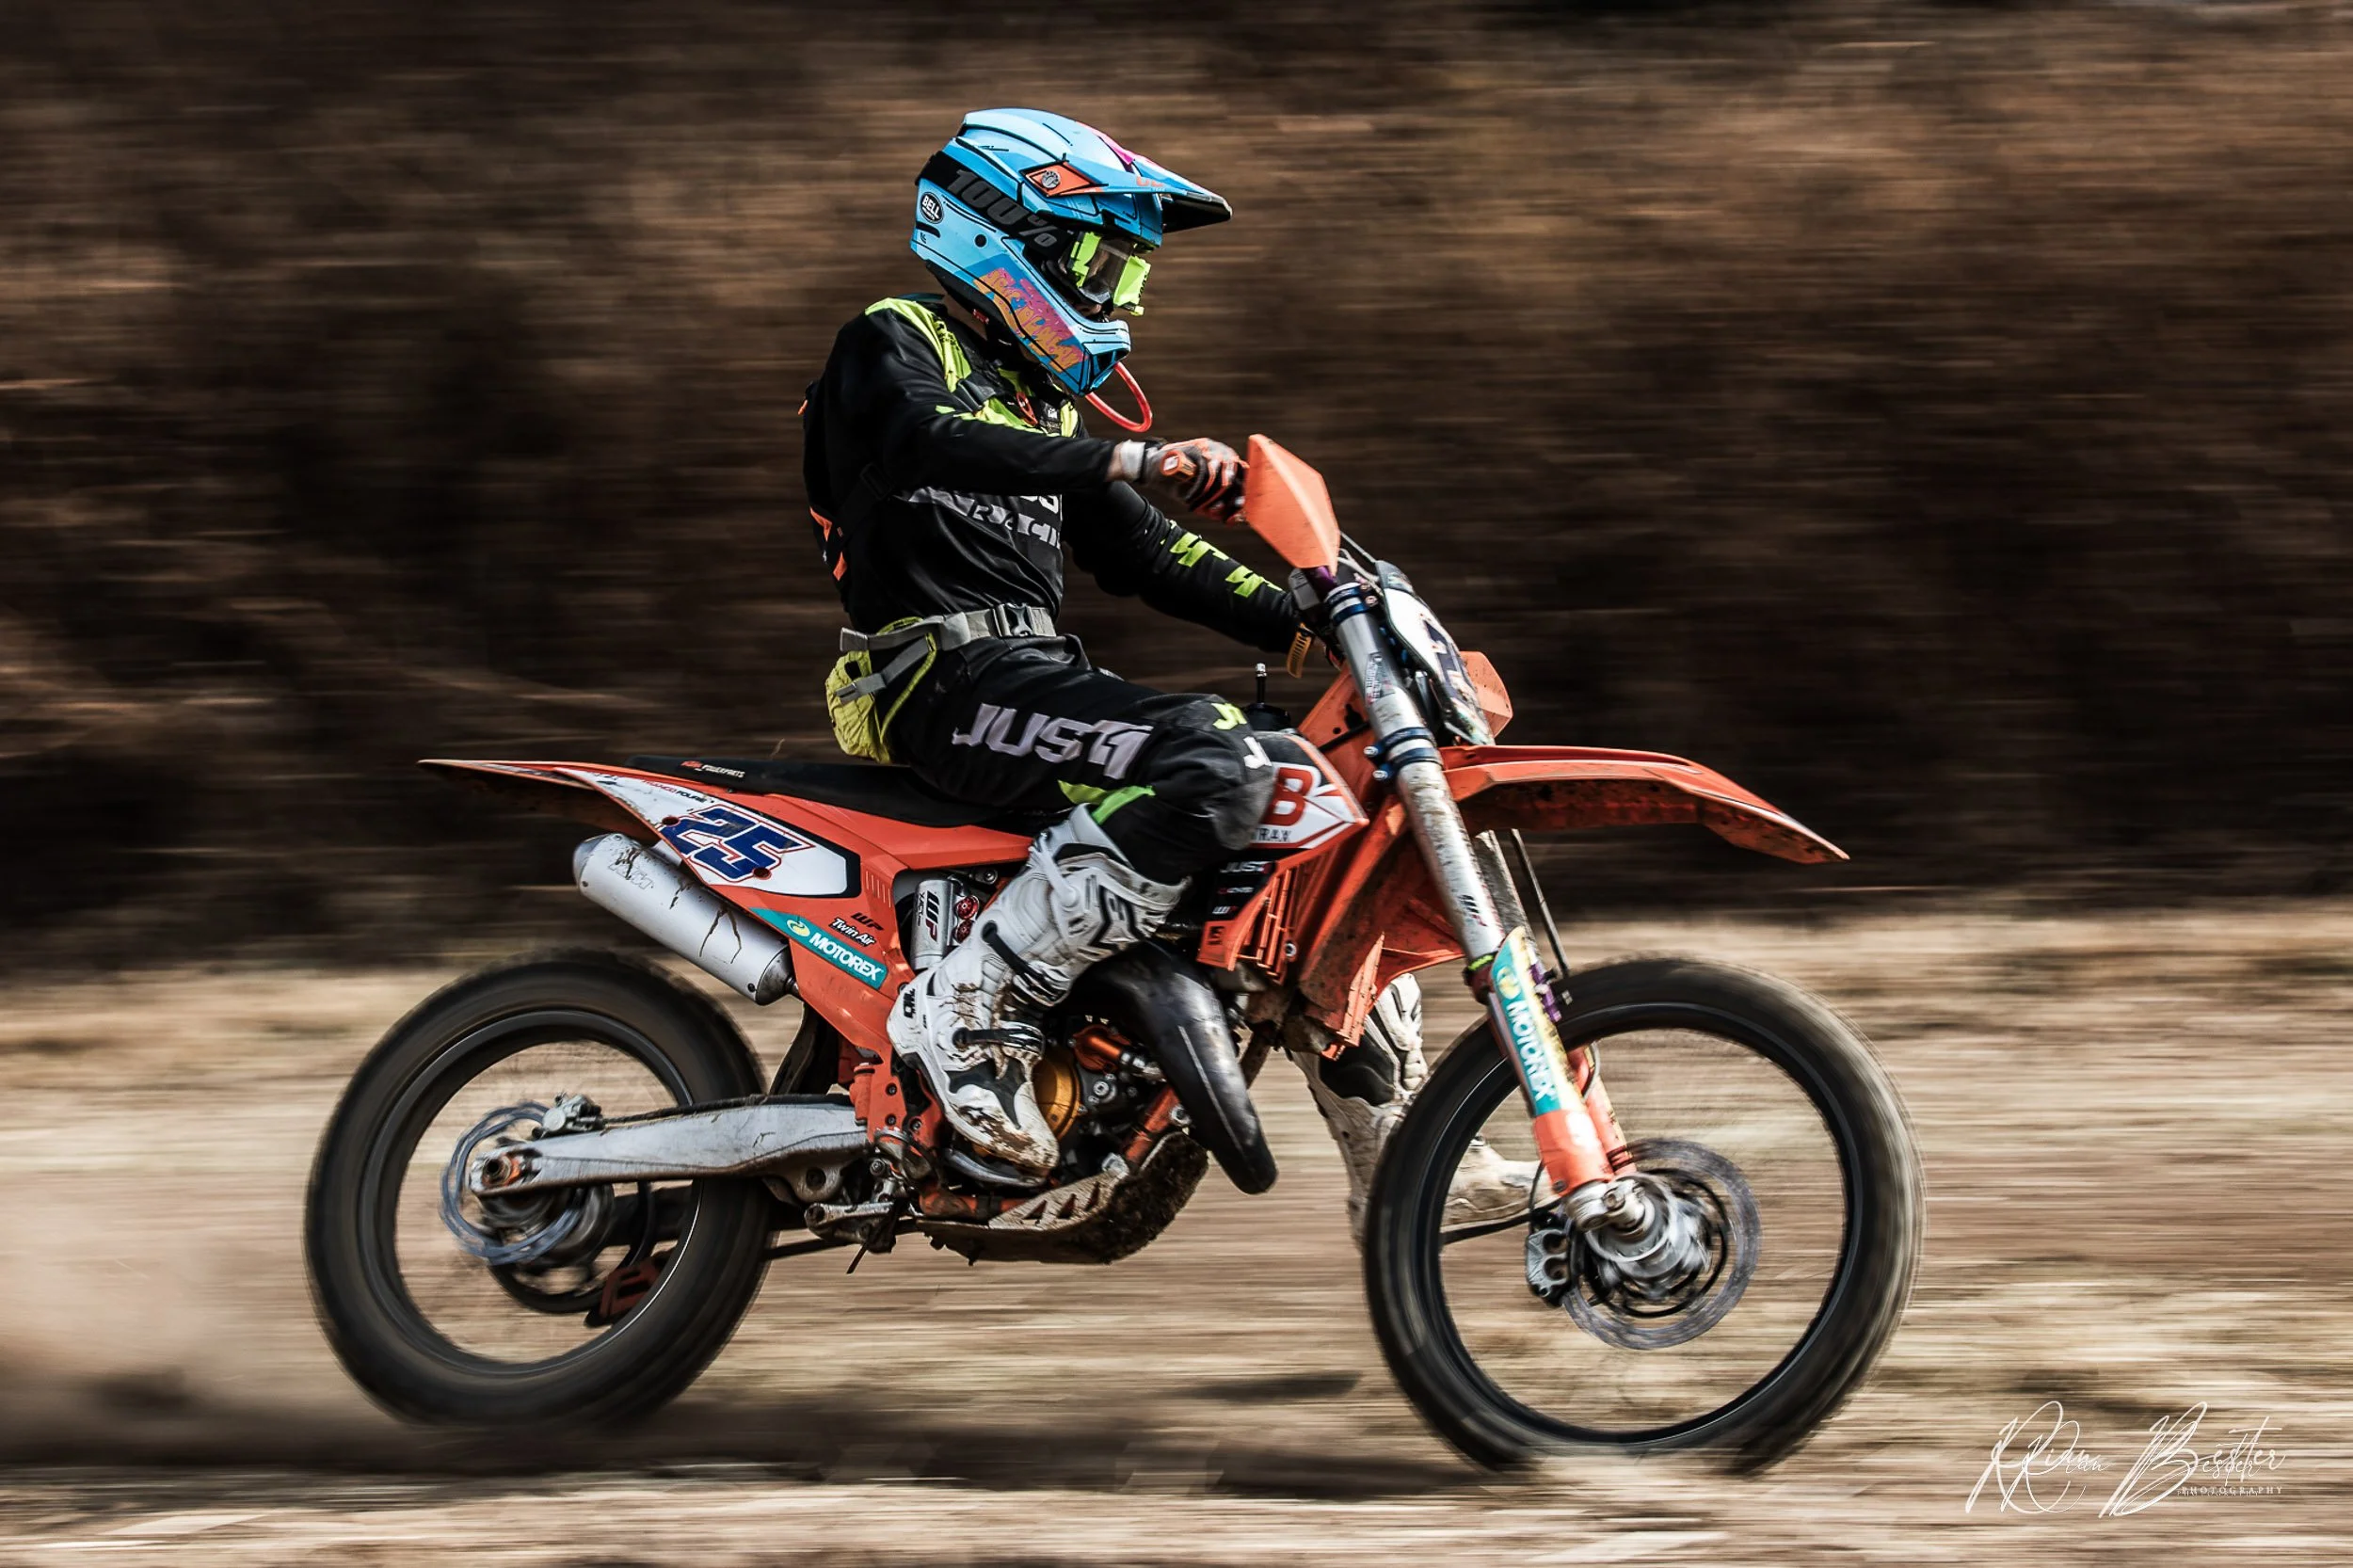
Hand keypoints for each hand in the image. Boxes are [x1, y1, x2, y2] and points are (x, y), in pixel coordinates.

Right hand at [1111, 438, 1247, 522]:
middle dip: (1225, 501)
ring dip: (1209, 499)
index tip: (1235, 515)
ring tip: (1196, 507)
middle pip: (1235, 480)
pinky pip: (1205, 474)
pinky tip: (1188, 499)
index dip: (1241, 499)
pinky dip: (1197, 491)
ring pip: (1221, 479)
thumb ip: (1217, 509)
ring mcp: (1212, 448)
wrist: (1155, 470)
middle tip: (1213, 513)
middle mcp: (1225, 453)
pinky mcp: (1198, 448)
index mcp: (1230, 464)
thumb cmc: (1180, 485)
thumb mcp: (1200, 499)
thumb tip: (1234, 520)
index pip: (1244, 481)